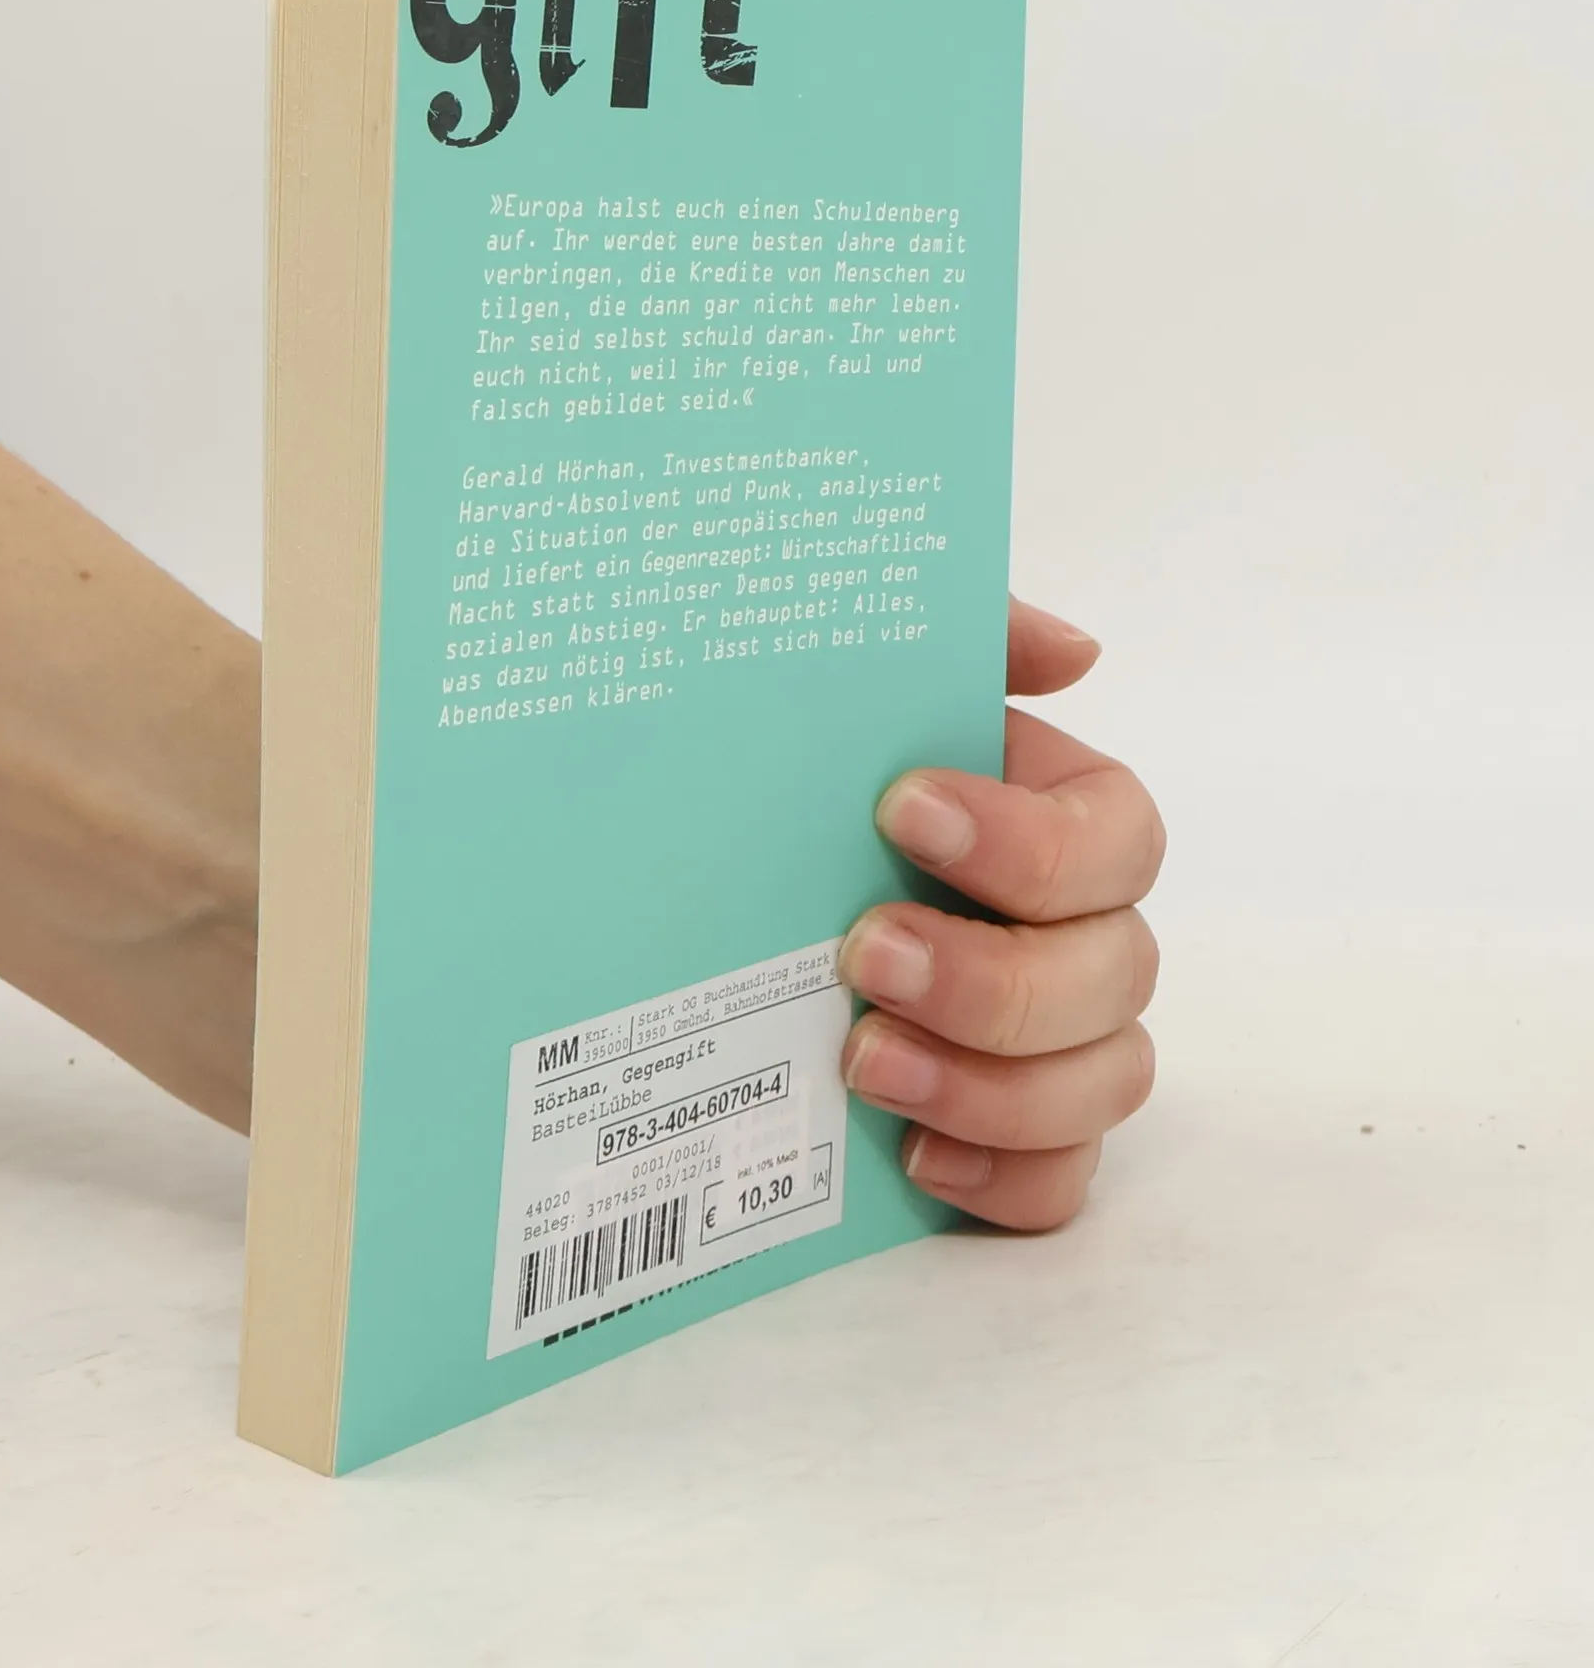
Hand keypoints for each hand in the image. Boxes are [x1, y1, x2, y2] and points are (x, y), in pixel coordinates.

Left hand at [838, 600, 1163, 1229]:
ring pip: (1105, 1084)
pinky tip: (913, 1154)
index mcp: (1057, 822)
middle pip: (1118, 974)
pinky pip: (1060, 1184)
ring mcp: (1054, 1044)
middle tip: (865, 955)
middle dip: (995, 976)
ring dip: (994, 1084)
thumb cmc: (811, 775)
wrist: (707, 873)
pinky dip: (1002, 1178)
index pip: (1116, 840)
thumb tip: (1077, 653)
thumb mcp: (864, 685)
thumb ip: (969, 642)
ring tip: (863, 1060)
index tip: (902, 813)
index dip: (1030, 843)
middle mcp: (1075, 935)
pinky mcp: (1010, 1136)